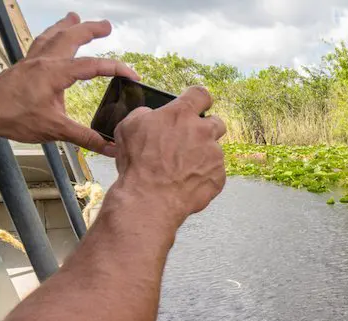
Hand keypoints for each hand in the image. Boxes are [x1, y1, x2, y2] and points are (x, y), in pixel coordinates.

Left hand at [0, 12, 138, 155]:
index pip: (93, 66)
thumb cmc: (13, 117)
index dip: (116, 68)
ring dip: (67, 26)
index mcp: (55, 73)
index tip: (132, 74)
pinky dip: (50, 35)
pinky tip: (51, 37)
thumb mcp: (54, 129)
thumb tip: (110, 147)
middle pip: (71, 37)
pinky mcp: (24, 65)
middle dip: (91, 30)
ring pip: (53, 35)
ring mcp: (32, 60)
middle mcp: (44, 61)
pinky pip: (40, 42)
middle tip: (106, 26)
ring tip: (76, 18)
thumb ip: (85, 138)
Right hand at [111, 87, 226, 227]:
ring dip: (203, 156)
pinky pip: (215, 173)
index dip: (199, 99)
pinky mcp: (219, 177)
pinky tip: (186, 182)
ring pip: (215, 150)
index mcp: (181, 115)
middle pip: (217, 122)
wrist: (150, 199)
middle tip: (191, 140)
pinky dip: (204, 176)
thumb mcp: (129, 127)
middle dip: (206, 129)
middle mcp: (202, 131)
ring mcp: (214, 155)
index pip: (200, 94)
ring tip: (182, 168)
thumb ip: (145, 114)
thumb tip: (152, 114)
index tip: (198, 104)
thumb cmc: (138, 164)